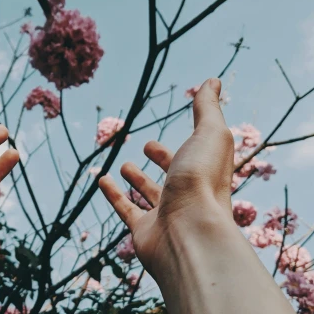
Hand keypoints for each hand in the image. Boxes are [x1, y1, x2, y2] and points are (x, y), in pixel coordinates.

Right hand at [99, 78, 233, 272]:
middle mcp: (189, 195)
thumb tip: (213, 80)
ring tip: (122, 166)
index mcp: (206, 173)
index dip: (185, 142)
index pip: (196, 154)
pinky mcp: (144, 230)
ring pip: (150, 194)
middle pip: (174, 176)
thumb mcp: (209, 134)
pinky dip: (113, 195)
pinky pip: (126, 209)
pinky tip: (101, 181)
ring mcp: (166, 215)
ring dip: (137, 180)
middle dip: (162, 160)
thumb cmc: (201, 182)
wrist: (188, 233)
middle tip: (148, 148)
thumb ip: (207, 109)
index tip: (173, 129)